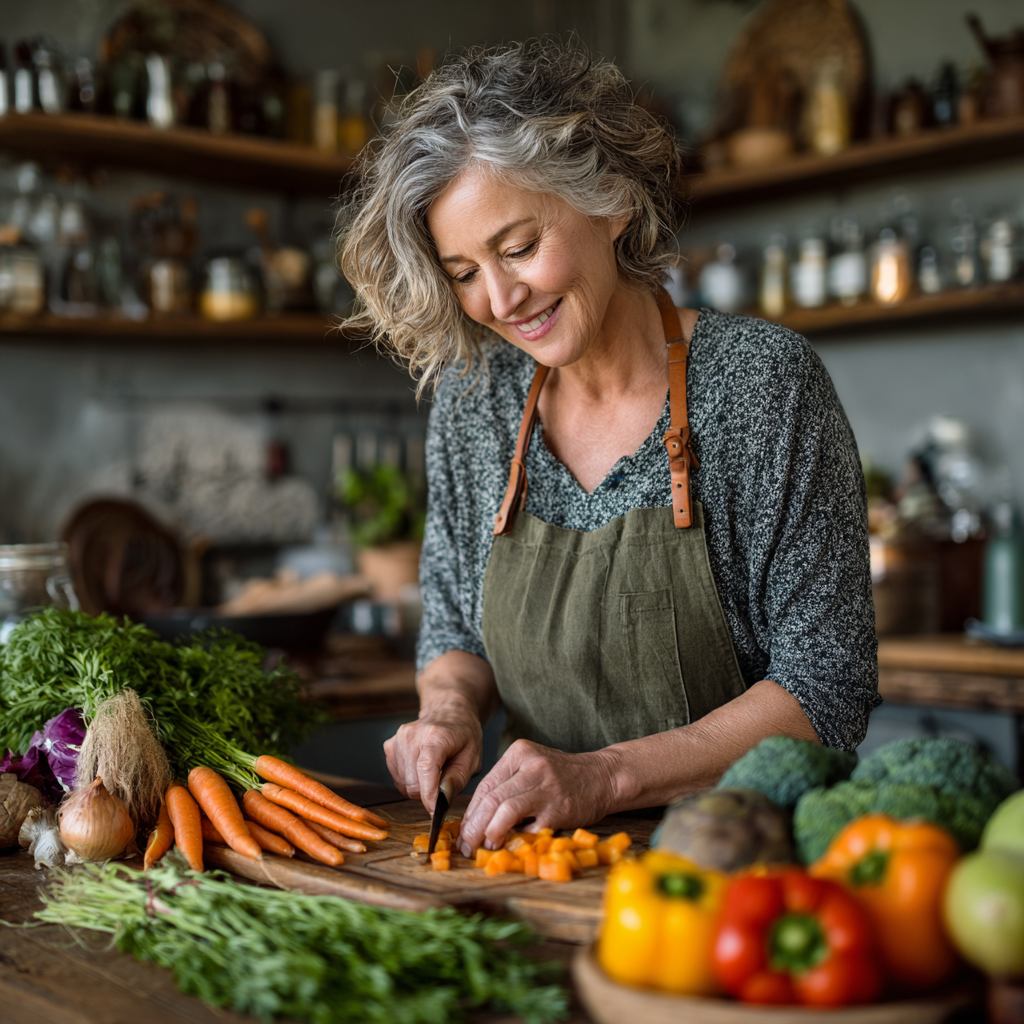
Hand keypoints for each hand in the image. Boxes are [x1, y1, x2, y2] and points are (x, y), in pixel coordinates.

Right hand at [384, 705, 482, 813]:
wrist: (448, 713)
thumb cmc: (463, 735)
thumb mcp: (472, 758)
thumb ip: (457, 780)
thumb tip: (441, 802)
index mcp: (435, 735)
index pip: (426, 769)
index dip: (429, 795)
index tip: (436, 812)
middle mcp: (411, 736)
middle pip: (413, 783)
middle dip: (428, 793)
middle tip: (442, 783)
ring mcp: (398, 740)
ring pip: (404, 785)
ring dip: (419, 787)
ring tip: (434, 773)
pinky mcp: (390, 747)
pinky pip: (397, 779)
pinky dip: (410, 781)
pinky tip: (421, 769)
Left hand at [458, 739, 618, 856]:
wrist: (602, 777)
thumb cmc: (561, 776)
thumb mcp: (532, 767)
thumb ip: (507, 784)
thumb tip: (477, 819)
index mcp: (519, 753)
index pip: (485, 785)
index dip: (470, 813)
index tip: (463, 832)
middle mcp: (532, 766)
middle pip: (490, 798)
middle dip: (473, 827)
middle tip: (466, 846)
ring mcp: (546, 787)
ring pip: (504, 810)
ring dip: (489, 834)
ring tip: (484, 847)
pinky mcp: (559, 809)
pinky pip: (530, 828)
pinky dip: (517, 840)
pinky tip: (511, 847)